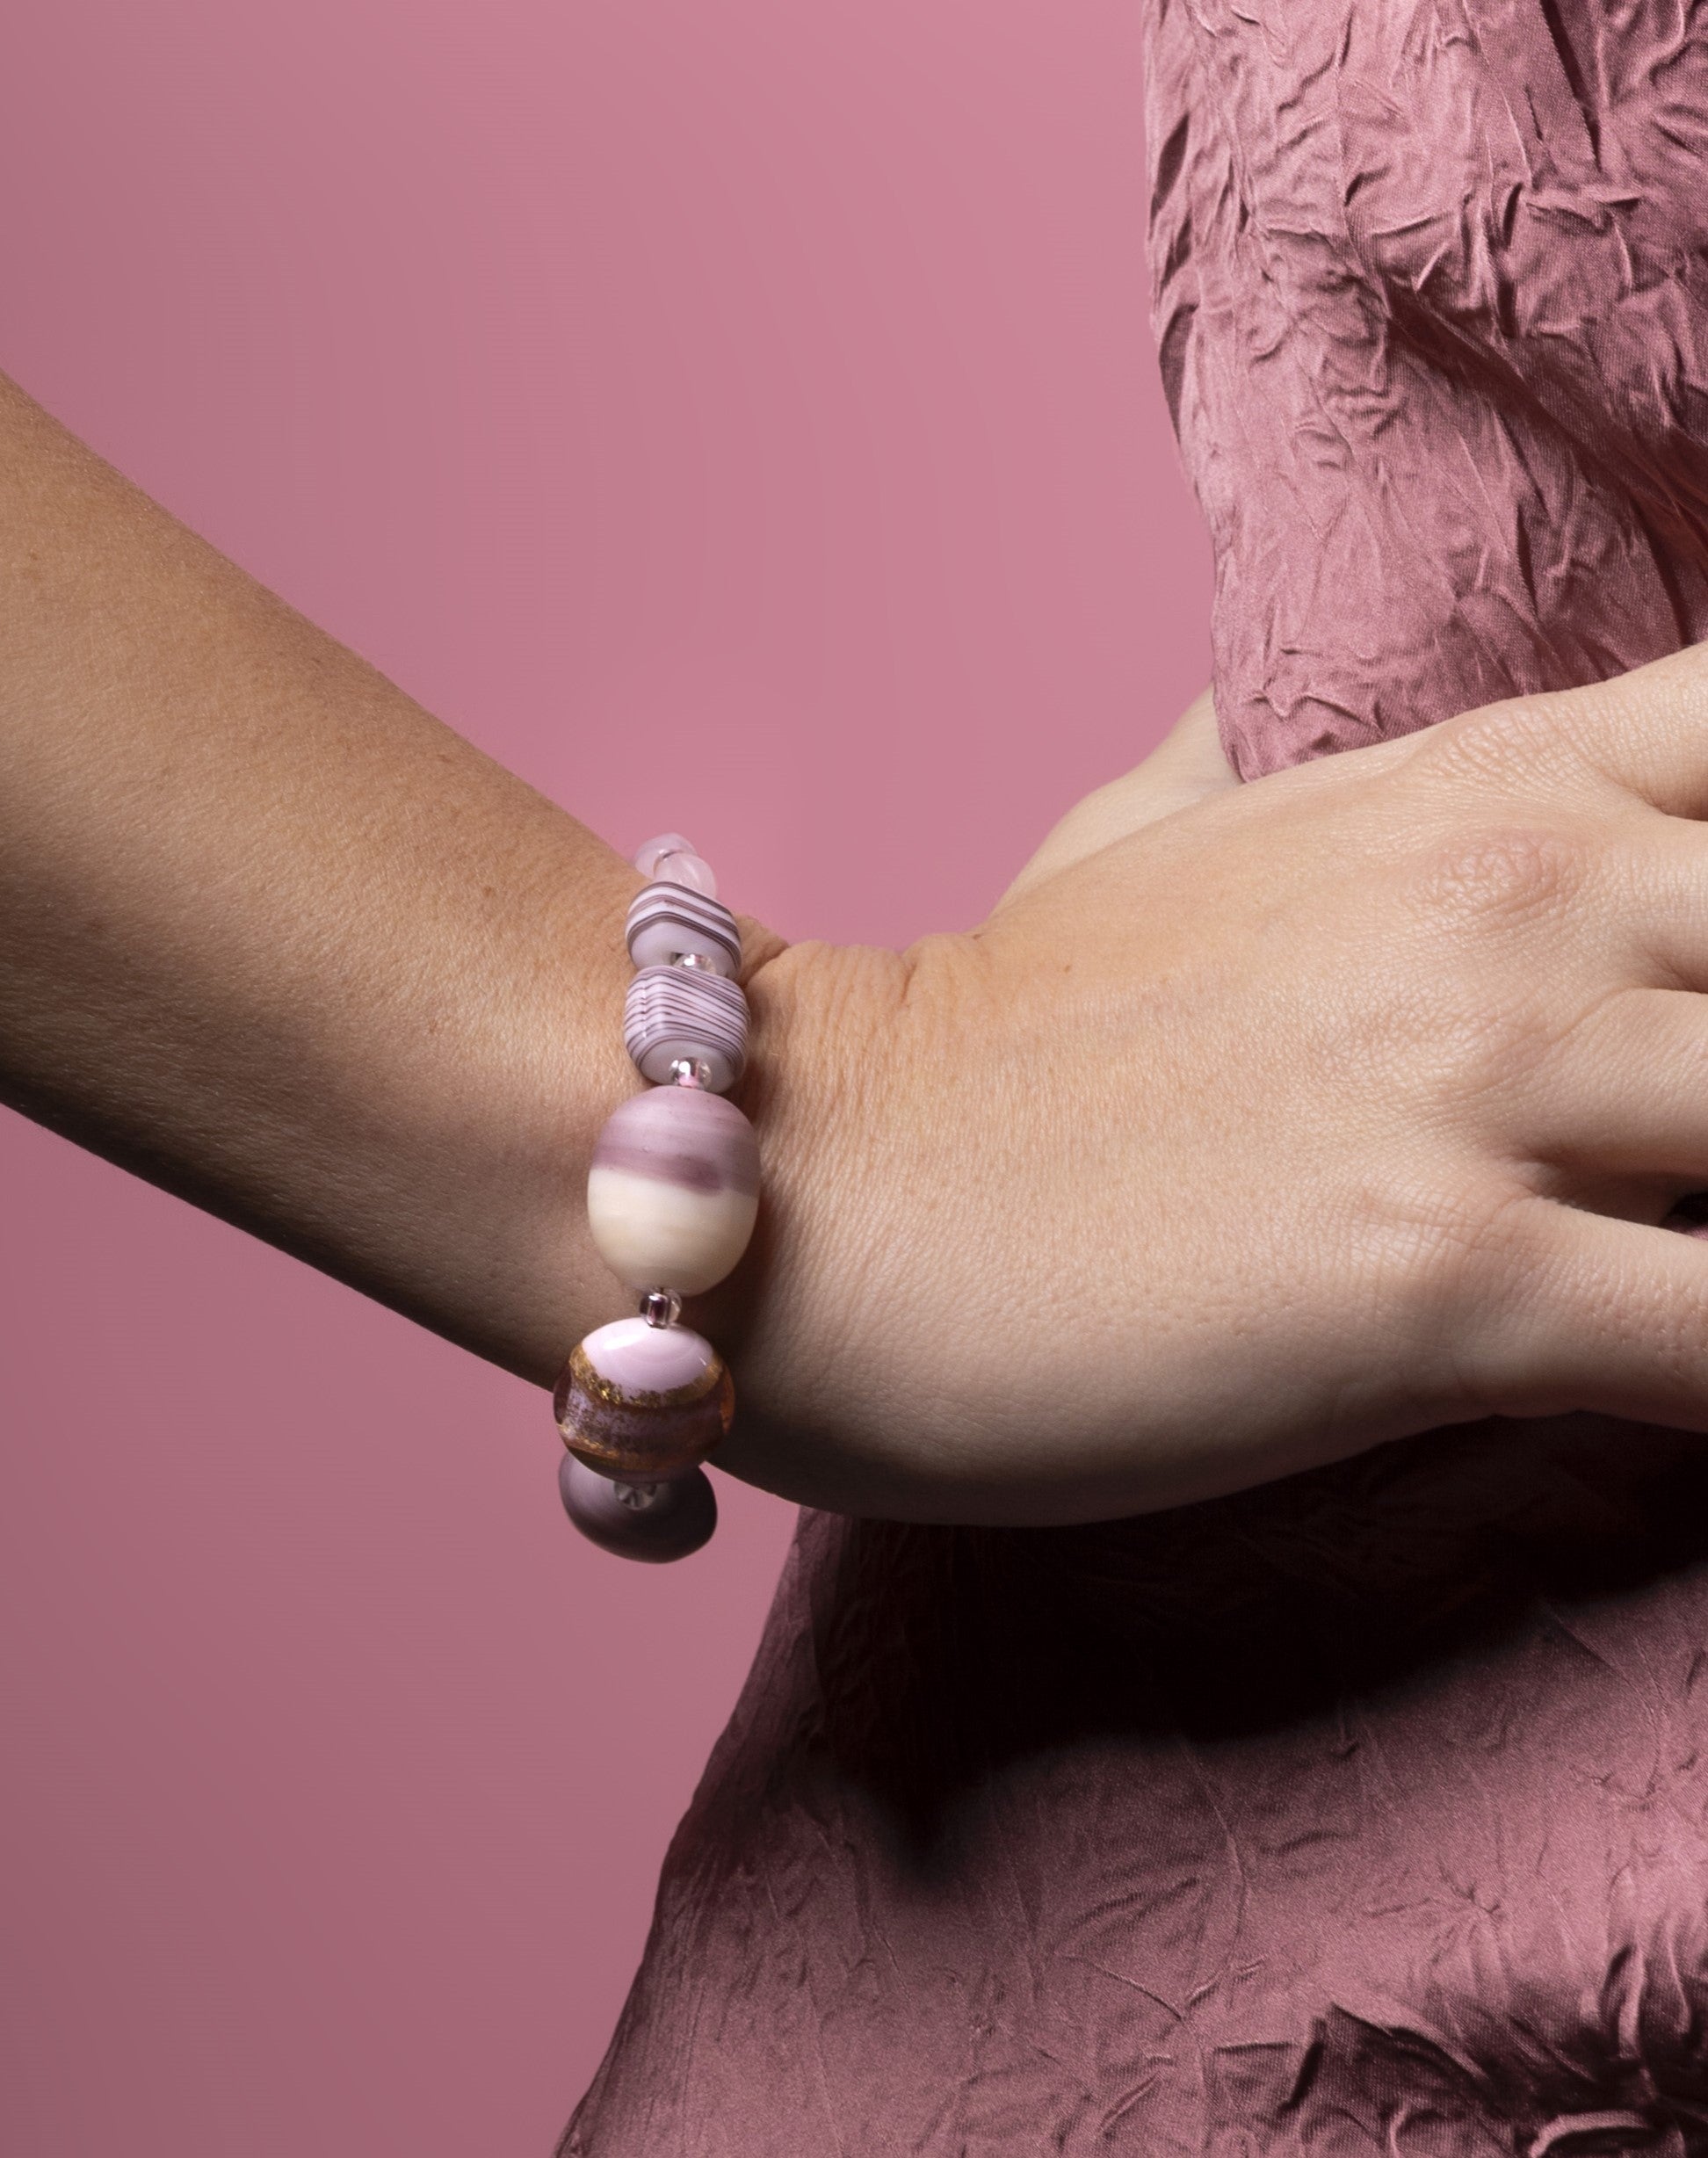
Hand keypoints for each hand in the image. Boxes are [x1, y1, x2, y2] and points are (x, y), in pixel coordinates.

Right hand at [718, 647, 1707, 1523]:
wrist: (819, 1192)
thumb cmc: (982, 1040)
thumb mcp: (1125, 837)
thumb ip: (1235, 755)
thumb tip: (1238, 690)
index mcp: (1486, 788)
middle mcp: (1522, 902)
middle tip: (1703, 1154)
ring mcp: (1488, 1085)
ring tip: (1676, 1262)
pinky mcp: (1446, 1288)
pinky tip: (1681, 1401)